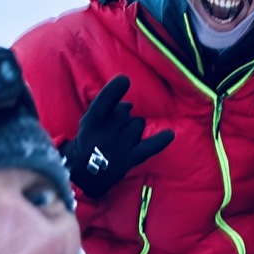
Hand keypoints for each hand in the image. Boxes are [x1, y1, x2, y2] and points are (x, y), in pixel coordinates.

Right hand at [62, 75, 173, 199]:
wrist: (84, 174)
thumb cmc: (89, 140)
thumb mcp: (89, 122)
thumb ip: (106, 110)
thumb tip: (129, 105)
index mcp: (92, 121)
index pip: (103, 102)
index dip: (114, 90)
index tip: (124, 80)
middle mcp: (106, 133)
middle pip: (125, 111)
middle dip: (122, 115)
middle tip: (114, 128)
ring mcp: (119, 147)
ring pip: (138, 124)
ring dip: (134, 128)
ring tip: (122, 139)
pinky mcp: (130, 159)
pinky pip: (150, 146)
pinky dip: (160, 140)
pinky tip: (169, 134)